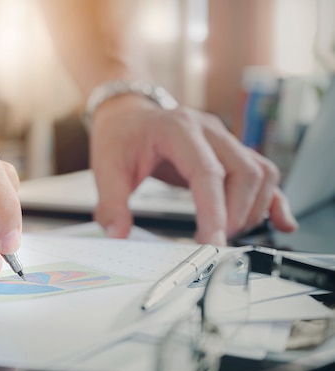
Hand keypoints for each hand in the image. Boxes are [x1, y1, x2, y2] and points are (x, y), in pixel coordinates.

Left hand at [89, 95, 297, 244]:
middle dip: (235, 214)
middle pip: (244, 171)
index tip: (213, 241)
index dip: (214, 210)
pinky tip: (280, 222)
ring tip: (228, 232)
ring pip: (260, 172)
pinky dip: (273, 199)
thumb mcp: (107, 167)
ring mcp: (223, 138)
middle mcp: (208, 130)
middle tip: (215, 240)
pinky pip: (263, 172)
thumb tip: (117, 234)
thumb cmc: (121, 137)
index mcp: (177, 130)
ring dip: (252, 209)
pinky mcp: (230, 151)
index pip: (207, 172)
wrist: (128, 114)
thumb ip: (111, 203)